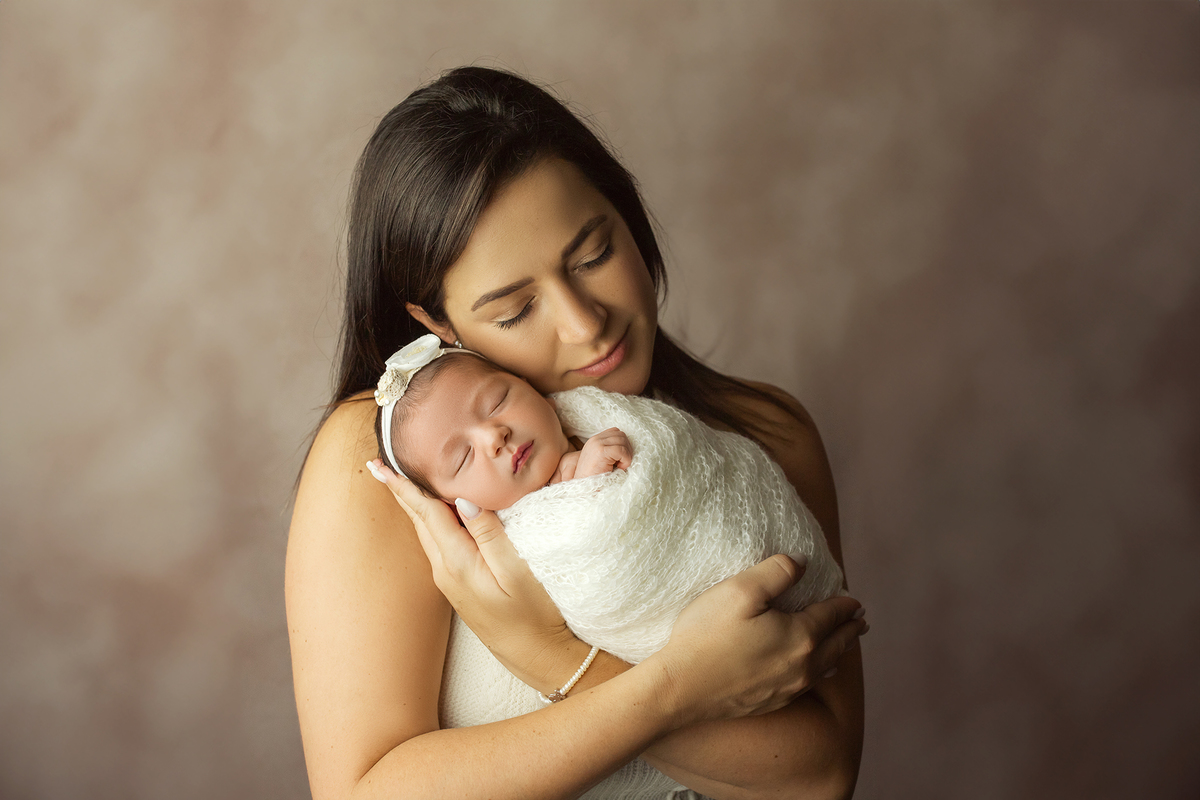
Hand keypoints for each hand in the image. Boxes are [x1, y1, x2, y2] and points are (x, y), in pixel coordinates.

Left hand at [366, 459, 573, 687]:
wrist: (536, 655)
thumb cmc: (534, 613)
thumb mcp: (517, 569)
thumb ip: (490, 533)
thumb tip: (463, 500)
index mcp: (457, 561)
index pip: (426, 513)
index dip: (404, 486)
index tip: (380, 465)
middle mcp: (445, 570)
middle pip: (419, 520)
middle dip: (400, 491)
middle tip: (379, 464)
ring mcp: (450, 580)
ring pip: (426, 531)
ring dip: (413, 505)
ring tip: (400, 482)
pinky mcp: (459, 585)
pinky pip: (438, 543)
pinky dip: (430, 520)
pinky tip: (434, 513)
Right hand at [573, 427, 632, 479]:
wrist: (585, 490)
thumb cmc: (596, 479)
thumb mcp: (602, 461)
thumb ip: (610, 450)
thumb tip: (628, 447)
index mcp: (594, 441)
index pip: (615, 431)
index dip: (622, 444)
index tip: (620, 458)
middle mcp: (595, 440)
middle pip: (621, 435)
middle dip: (626, 449)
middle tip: (622, 463)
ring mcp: (597, 444)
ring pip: (623, 441)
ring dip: (626, 455)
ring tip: (620, 466)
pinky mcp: (601, 451)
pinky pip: (621, 450)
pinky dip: (625, 460)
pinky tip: (619, 468)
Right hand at [649, 554, 867, 727]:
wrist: (681, 689)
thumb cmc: (707, 636)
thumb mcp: (740, 590)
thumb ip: (777, 571)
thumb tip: (804, 562)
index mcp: (801, 635)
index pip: (832, 615)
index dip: (844, 604)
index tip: (855, 599)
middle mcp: (803, 665)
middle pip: (837, 643)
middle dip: (851, 629)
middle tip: (862, 620)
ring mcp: (788, 688)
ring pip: (825, 666)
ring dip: (839, 651)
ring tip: (847, 643)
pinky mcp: (772, 702)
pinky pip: (809, 685)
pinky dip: (821, 672)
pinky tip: (819, 673)